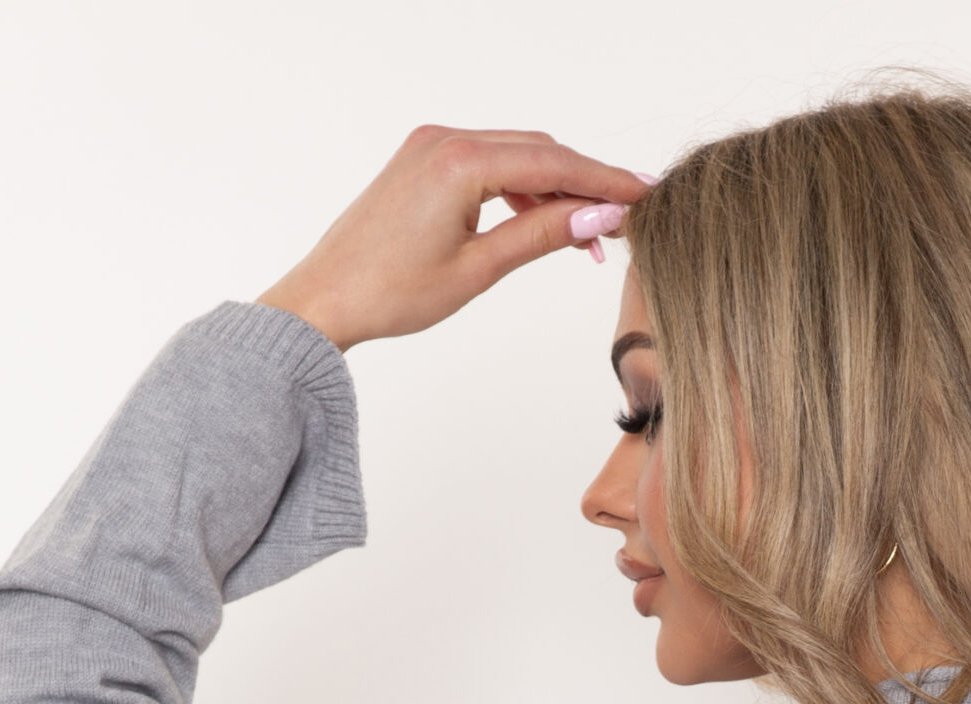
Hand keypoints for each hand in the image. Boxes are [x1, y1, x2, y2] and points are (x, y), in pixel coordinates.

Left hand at [255, 126, 649, 350]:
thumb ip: (541, 235)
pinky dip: (521, 185)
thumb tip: (597, 217)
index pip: (553, 163)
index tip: (644, 195)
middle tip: (625, 222)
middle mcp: (445, 139)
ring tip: (587, 235)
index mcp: (459, 162)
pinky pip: (488, 160)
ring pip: (516, 153)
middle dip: (586, 184)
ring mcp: (432, 144)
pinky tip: (542, 219)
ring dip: (555, 187)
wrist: (326, 298)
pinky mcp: (423, 158)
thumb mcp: (479, 269)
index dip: (604, 180)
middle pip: (539, 150)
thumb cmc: (390, 293)